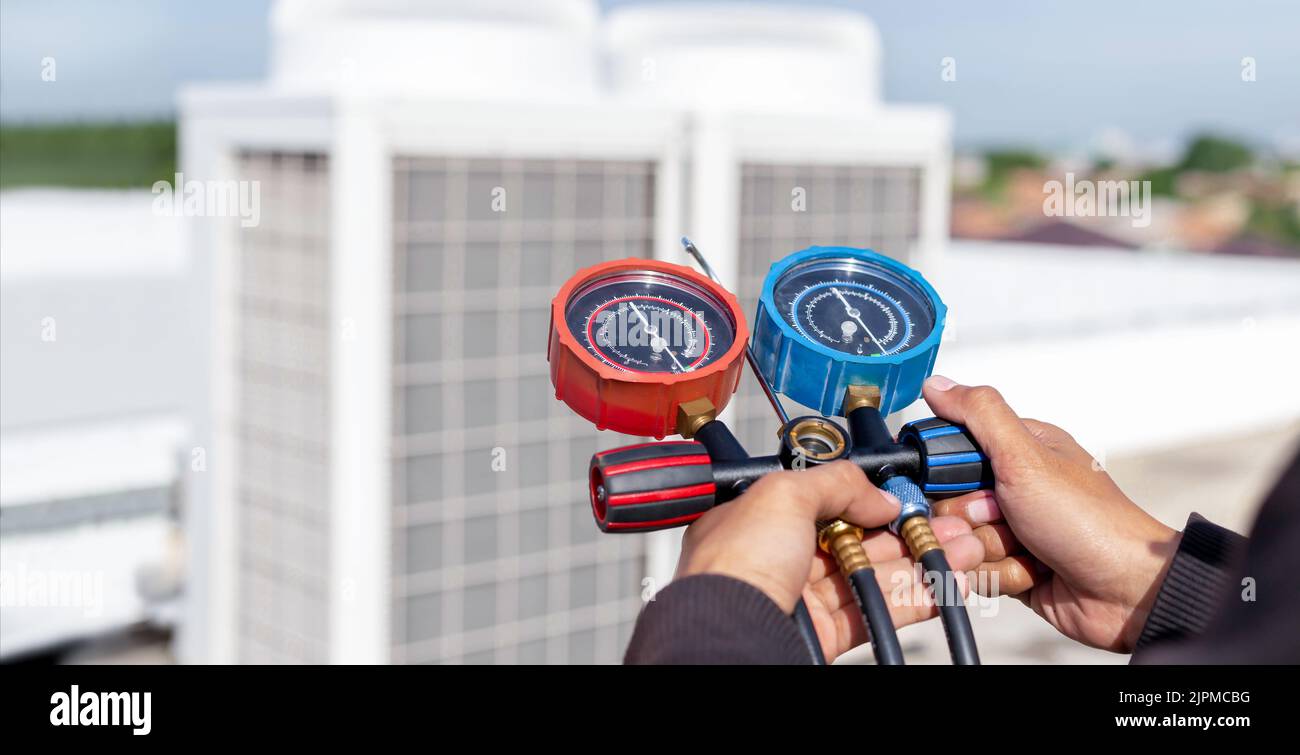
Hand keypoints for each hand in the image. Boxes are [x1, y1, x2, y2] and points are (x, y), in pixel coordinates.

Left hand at [676, 460, 984, 661]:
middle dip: (907, 531)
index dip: (867, 497)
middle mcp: (777, 557)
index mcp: (756, 519)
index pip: (822, 500)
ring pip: (872, 575)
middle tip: (949, 524)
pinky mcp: (823, 634)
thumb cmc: (732, 570)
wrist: (732, 636)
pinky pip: (876, 611)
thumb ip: (836, 483)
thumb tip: (879, 496)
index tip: (905, 496)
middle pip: (856, 538)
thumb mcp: (783, 496)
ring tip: (964, 552)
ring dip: (920, 563)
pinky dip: (913, 599)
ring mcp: (802, 597)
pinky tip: (943, 586)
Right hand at [922, 375, 1181, 651]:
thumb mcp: (1026, 456)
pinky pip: (976, 572)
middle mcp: (1014, 488)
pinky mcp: (1011, 566)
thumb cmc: (1088, 519)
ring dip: (988, 550)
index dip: (946, 472)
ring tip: (1026, 550)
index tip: (962, 481)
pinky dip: (1000, 575)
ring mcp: (1013, 529)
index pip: (950, 452)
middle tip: (1005, 518)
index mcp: (1018, 450)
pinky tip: (1032, 572)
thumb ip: (979, 415)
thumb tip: (938, 385)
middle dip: (970, 519)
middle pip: (949, 502)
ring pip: (960, 540)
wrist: (1125, 591)